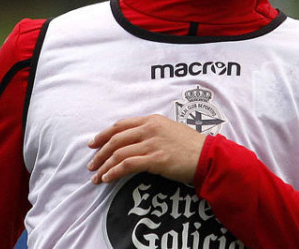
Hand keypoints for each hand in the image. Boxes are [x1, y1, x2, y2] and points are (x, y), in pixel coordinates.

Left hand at [87, 114, 205, 184]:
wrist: (207, 156)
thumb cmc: (191, 145)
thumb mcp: (170, 129)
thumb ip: (152, 131)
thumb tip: (135, 140)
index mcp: (152, 120)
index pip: (120, 125)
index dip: (103, 135)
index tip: (93, 144)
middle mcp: (150, 129)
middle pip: (115, 139)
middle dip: (99, 153)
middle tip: (91, 165)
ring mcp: (152, 144)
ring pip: (118, 153)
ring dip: (104, 166)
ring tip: (97, 177)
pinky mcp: (155, 159)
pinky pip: (126, 165)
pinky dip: (113, 172)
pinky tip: (108, 178)